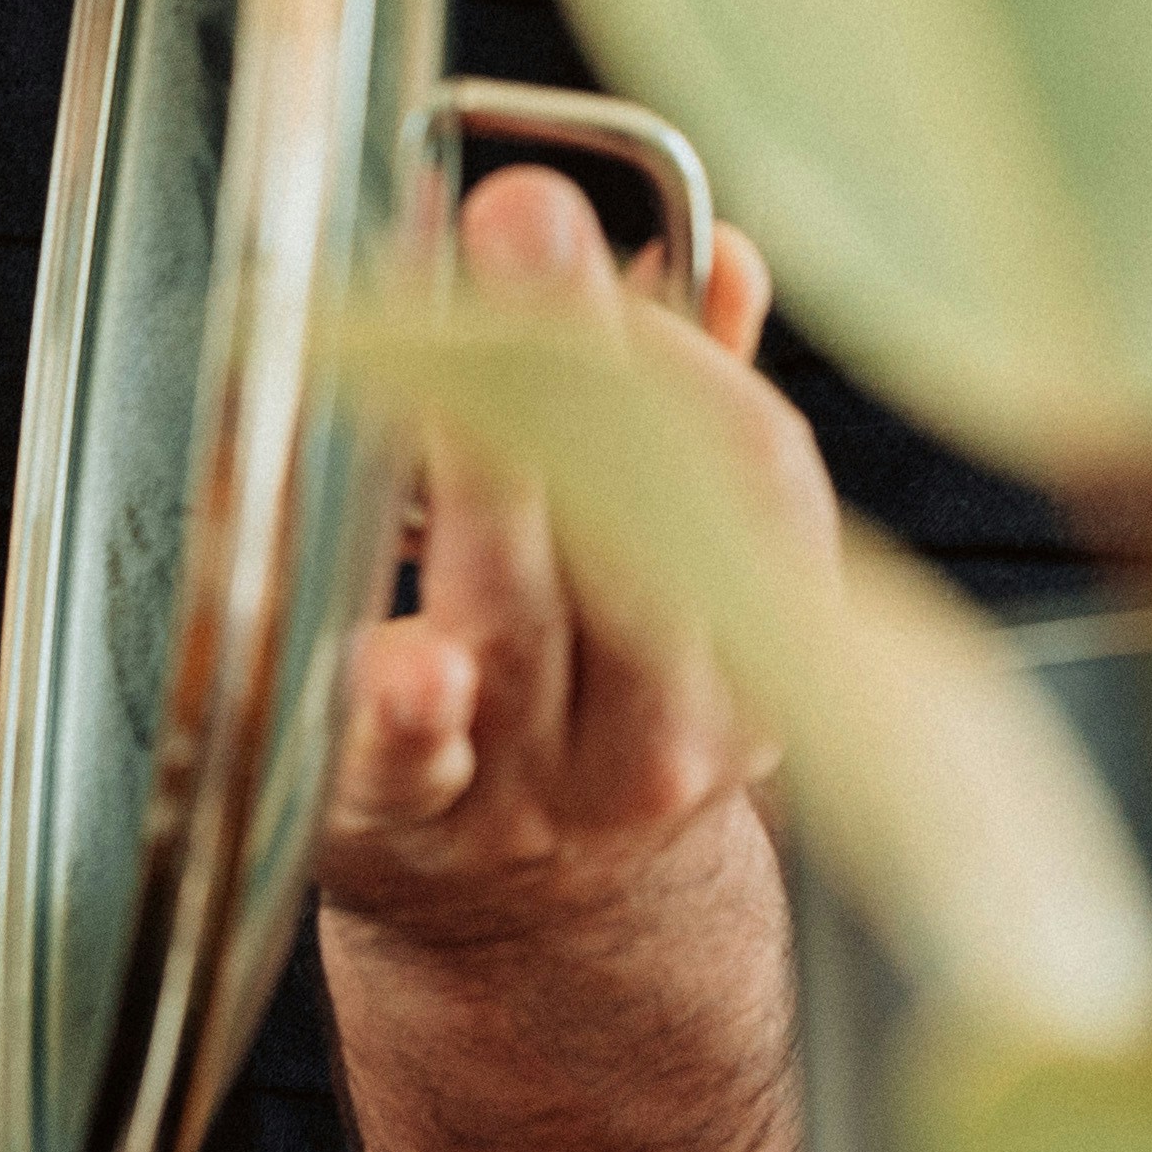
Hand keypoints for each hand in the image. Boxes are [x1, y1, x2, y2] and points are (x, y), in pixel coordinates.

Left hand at [316, 160, 808, 962]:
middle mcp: (659, 728)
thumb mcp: (677, 573)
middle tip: (525, 214)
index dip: (677, 342)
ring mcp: (532, 783)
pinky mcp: (399, 819)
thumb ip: (688, 405)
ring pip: (521, 616)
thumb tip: (717, 248)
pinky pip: (405, 759)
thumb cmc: (595, 695)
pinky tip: (405, 665)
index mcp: (749, 642)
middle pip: (639, 529)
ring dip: (487, 476)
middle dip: (582, 360)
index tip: (598, 227)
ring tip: (442, 345)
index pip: (752, 471)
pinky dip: (406, 709)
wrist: (539, 938)